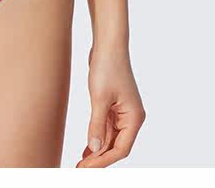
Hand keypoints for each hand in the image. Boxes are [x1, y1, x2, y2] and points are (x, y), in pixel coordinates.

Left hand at [76, 47, 144, 167]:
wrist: (108, 44)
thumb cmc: (107, 67)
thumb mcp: (99, 98)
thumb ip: (97, 125)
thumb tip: (94, 150)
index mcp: (134, 117)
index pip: (121, 149)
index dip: (103, 161)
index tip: (86, 168)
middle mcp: (132, 117)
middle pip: (117, 146)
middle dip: (99, 159)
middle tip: (80, 169)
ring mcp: (124, 112)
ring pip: (111, 139)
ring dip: (97, 151)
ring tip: (81, 163)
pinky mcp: (114, 106)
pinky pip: (107, 128)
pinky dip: (97, 138)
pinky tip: (87, 149)